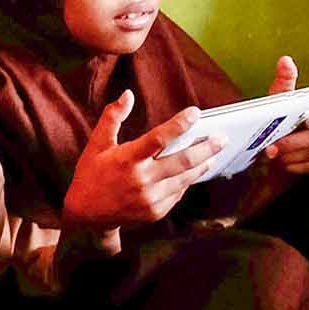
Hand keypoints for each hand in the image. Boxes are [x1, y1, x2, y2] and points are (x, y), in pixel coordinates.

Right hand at [60, 92, 223, 229]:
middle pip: (183, 161)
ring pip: (185, 178)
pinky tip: (194, 171)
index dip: (180, 124)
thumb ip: (112, 117)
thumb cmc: (91, 174)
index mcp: (127, 159)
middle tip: (222, 138)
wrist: (86, 214)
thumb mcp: (97, 144)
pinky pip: (178, 193)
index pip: (159, 138)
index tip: (195, 112)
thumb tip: (128, 94)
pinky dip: (187, 180)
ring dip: (202, 165)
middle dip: (206, 148)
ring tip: (214, 153)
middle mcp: (142, 179)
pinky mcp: (155, 211)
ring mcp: (150, 198)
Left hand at [257, 57, 308, 175]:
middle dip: (297, 141)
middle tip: (275, 144)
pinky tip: (282, 161)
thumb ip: (285, 79)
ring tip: (273, 152)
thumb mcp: (281, 94)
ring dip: (292, 153)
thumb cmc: (283, 110)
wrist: (276, 136)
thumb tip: (285, 60)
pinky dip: (295, 164)